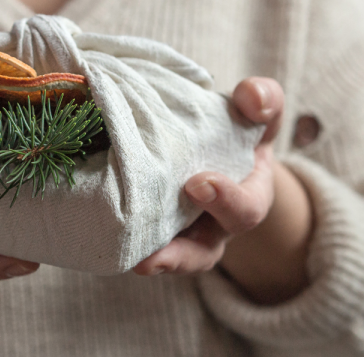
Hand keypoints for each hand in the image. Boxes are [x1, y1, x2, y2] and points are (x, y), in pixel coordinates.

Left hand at [133, 78, 312, 304]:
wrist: (210, 140)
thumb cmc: (237, 126)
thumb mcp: (256, 109)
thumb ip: (263, 99)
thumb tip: (252, 100)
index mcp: (246, 197)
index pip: (246, 210)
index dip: (226, 201)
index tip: (198, 183)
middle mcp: (214, 226)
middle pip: (202, 253)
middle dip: (181, 253)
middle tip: (156, 251)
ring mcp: (181, 233)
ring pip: (168, 260)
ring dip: (150, 263)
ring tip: (130, 264)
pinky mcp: (149, 230)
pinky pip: (139, 246)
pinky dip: (123, 244)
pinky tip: (101, 236)